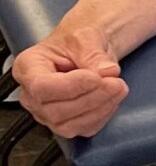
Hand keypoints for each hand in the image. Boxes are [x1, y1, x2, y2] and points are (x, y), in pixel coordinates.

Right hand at [13, 24, 128, 140]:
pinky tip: (112, 98)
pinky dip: (102, 116)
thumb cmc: (77, 40)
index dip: (71, 86)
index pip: (41, 86)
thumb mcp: (85, 36)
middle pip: (55, 110)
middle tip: (116, 82)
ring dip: (99, 108)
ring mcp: (46, 113)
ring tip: (119, 88)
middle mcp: (31, 94)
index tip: (95, 77)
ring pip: (69, 125)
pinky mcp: (65, 123)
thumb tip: (107, 71)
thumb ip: (94, 53)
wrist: (87, 49)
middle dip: (90, 98)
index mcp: (28, 67)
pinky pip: (84, 129)